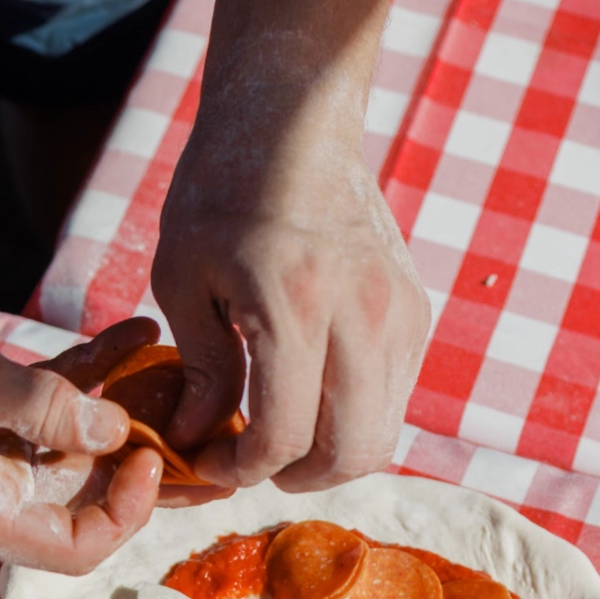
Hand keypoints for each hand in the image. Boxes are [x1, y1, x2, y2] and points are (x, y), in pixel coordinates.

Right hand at [0, 261, 164, 572]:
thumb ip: (49, 412)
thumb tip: (120, 433)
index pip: (70, 550)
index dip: (123, 515)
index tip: (151, 457)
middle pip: (82, 500)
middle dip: (137, 463)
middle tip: (196, 422)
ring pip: (74, 443)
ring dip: (123, 408)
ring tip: (175, 366)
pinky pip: (53, 397)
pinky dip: (94, 369)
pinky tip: (137, 329)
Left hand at [152, 98, 428, 493]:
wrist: (296, 121)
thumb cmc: (222, 191)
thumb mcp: (183, 277)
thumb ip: (199, 368)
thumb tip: (199, 437)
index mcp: (298, 303)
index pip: (284, 436)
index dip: (241, 468)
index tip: (211, 459)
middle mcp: (363, 315)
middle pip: (349, 454)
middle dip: (293, 477)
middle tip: (248, 460)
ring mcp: (400, 316)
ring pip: (379, 437)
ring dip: (326, 456)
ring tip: (277, 435)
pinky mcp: (416, 314)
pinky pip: (391, 400)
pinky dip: (350, 419)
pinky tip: (306, 398)